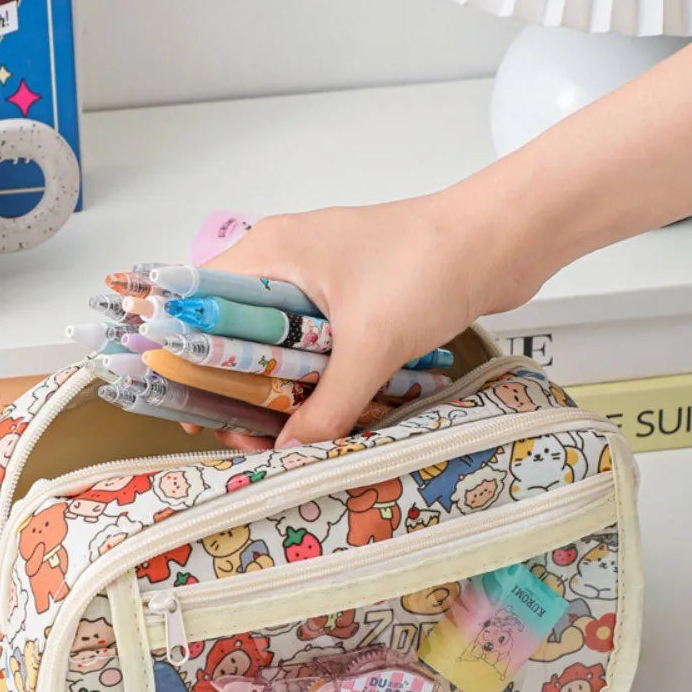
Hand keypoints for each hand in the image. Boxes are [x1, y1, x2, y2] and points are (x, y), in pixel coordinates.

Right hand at [197, 193, 542, 449]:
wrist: (502, 241)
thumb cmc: (431, 264)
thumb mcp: (371, 344)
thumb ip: (328, 405)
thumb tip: (293, 451)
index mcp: (271, 253)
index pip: (198, 304)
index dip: (189, 357)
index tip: (194, 408)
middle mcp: (285, 264)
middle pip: (234, 333)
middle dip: (239, 386)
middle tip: (250, 435)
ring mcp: (318, 281)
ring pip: (276, 344)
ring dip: (281, 387)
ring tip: (286, 433)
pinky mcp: (350, 299)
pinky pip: (314, 347)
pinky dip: (315, 379)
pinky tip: (324, 410)